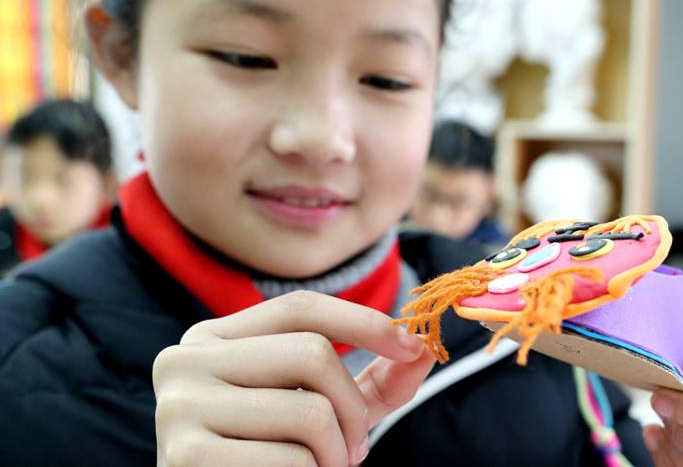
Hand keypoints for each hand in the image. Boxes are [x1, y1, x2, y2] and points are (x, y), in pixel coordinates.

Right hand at [153, 291, 434, 466]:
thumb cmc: (271, 456)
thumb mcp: (326, 410)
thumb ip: (374, 381)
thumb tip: (426, 348)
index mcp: (212, 339)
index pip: (299, 308)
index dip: (363, 321)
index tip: (411, 345)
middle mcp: (184, 360)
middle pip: (312, 354)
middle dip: (353, 410)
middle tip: (355, 450)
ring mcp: (179, 407)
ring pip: (308, 412)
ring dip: (336, 454)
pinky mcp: (185, 456)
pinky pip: (289, 459)